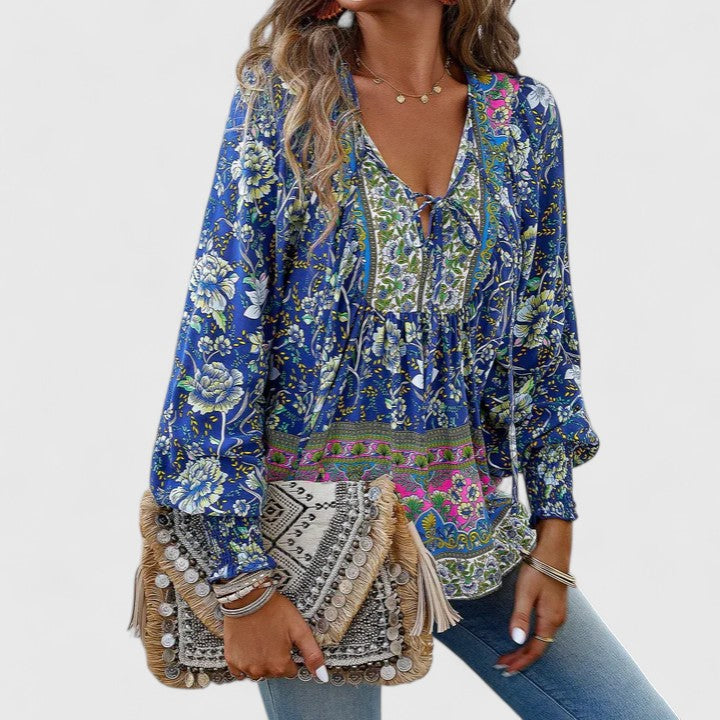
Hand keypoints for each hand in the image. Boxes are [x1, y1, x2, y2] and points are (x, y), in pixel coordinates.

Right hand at [220, 583, 328, 682]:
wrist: (248, 597)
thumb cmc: (274, 610)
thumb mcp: (300, 629)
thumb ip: (312, 654)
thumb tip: (322, 676)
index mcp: (279, 665)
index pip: (291, 671)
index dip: (290, 655)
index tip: (286, 641)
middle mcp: (261, 670)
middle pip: (274, 672)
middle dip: (276, 658)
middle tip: (274, 637)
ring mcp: (245, 666)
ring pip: (258, 672)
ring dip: (261, 661)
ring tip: (262, 639)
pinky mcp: (231, 659)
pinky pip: (240, 671)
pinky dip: (245, 662)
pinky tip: (249, 646)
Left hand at [494, 519, 571, 675]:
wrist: (554, 550)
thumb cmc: (539, 570)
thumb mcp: (525, 592)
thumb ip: (521, 616)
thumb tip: (516, 640)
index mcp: (550, 620)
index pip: (536, 649)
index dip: (521, 661)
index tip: (506, 669)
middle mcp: (557, 621)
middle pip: (538, 647)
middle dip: (520, 658)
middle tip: (501, 664)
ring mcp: (557, 614)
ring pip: (541, 639)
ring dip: (524, 649)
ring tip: (508, 655)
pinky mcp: (554, 606)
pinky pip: (542, 630)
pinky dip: (530, 638)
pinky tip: (522, 637)